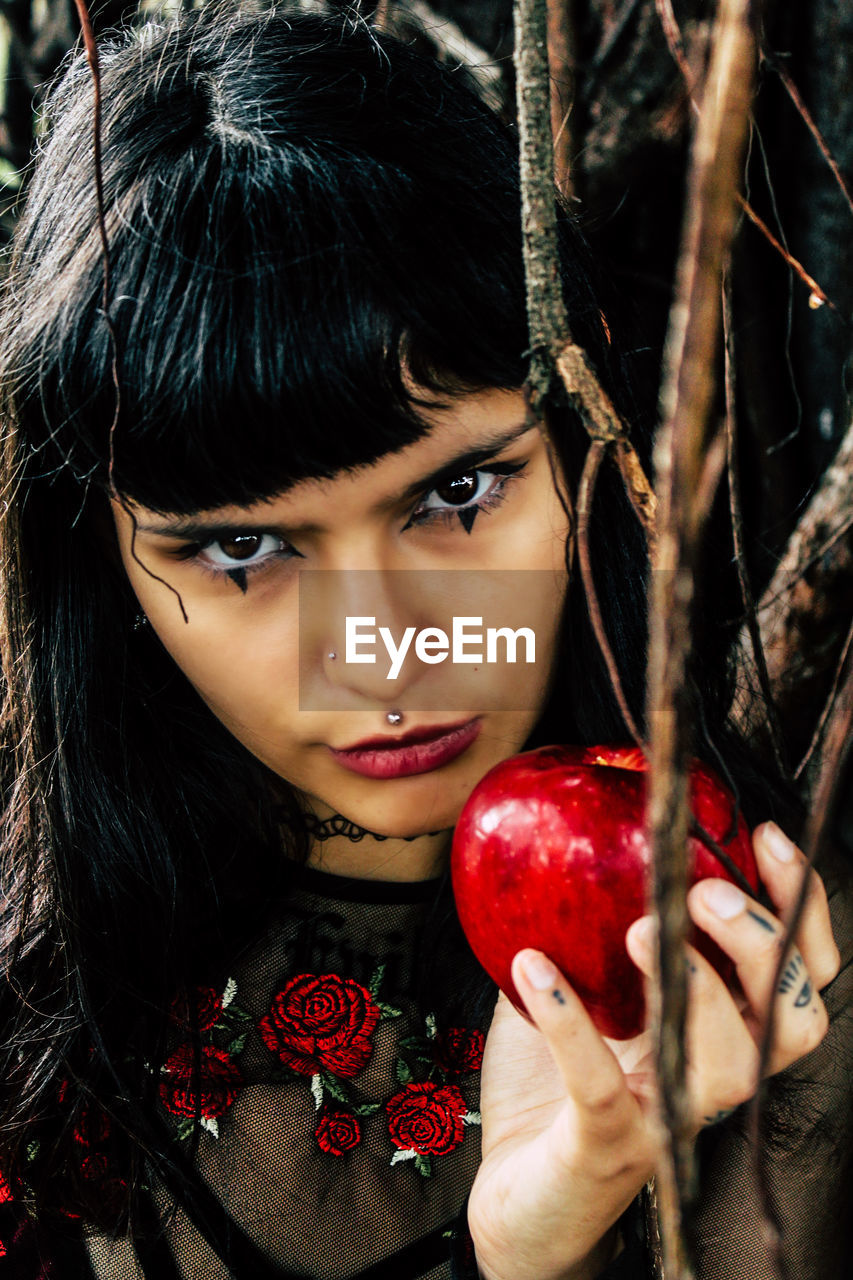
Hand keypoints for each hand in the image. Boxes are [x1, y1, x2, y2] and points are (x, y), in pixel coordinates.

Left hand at [466, 822, 840, 1279]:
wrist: (516, 1201)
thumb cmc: (555, 1090)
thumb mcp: (582, 990)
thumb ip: (588, 924)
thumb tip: (567, 831)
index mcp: (717, 1033)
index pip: (795, 973)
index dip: (799, 907)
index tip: (766, 838)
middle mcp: (710, 1078)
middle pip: (795, 1019)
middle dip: (764, 945)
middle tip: (704, 892)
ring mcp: (666, 1119)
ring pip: (732, 1065)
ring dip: (697, 986)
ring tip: (640, 927)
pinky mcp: (606, 1148)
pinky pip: (603, 1086)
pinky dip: (571, 1023)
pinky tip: (532, 967)